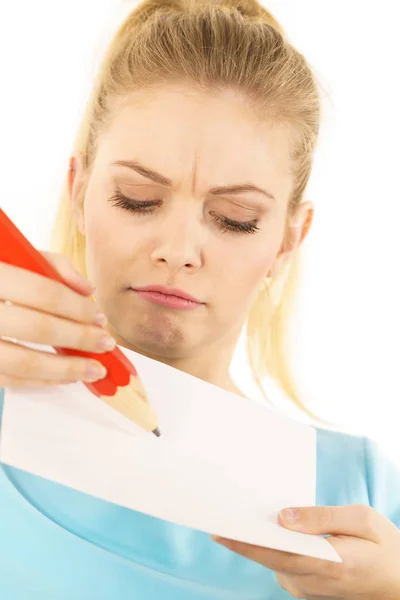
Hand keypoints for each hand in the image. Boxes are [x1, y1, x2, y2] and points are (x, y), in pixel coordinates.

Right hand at [0, 253, 114, 387]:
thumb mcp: (16, 254)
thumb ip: (52, 265)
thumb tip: (87, 290)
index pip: (43, 292)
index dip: (76, 308)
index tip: (99, 318)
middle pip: (37, 328)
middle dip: (78, 338)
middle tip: (104, 344)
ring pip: (22, 363)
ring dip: (64, 369)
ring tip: (92, 369)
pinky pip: (7, 380)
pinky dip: (40, 381)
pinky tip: (64, 377)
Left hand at [212, 504, 399, 598]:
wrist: (399, 584)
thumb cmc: (385, 548)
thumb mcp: (363, 520)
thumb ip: (322, 517)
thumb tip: (283, 516)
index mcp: (329, 566)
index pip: (276, 555)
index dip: (244, 543)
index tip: (218, 529)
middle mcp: (311, 583)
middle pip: (267, 557)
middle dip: (243, 534)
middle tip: (221, 507)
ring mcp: (306, 588)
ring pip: (271, 560)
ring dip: (258, 537)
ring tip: (241, 508)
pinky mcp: (304, 586)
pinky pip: (280, 562)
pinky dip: (271, 544)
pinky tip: (269, 523)